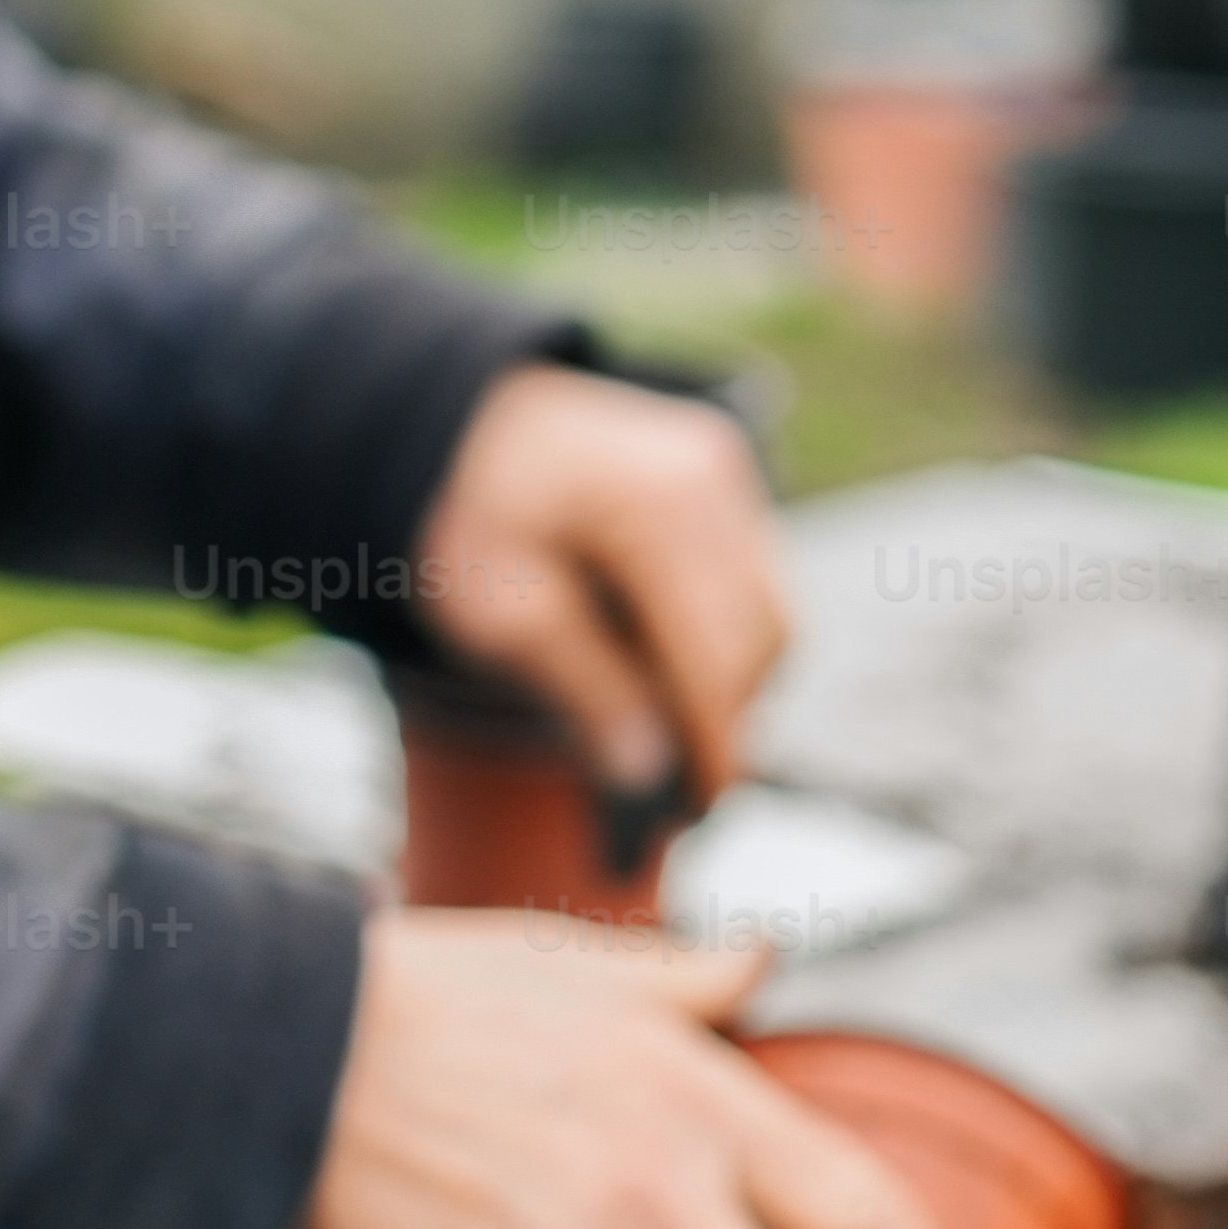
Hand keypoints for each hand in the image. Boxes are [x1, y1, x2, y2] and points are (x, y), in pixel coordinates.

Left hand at [414, 364, 788, 808]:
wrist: (458, 420)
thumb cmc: (468, 514)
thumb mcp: (499, 612)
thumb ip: (582, 688)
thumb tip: (647, 771)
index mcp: (652, 507)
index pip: (717, 651)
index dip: (715, 741)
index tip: (697, 808)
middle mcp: (709, 480)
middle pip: (761, 634)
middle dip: (728, 718)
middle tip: (678, 789)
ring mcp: (725, 472)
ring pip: (769, 611)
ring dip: (734, 680)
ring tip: (672, 732)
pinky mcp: (724, 478)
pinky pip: (752, 577)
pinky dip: (726, 634)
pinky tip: (672, 669)